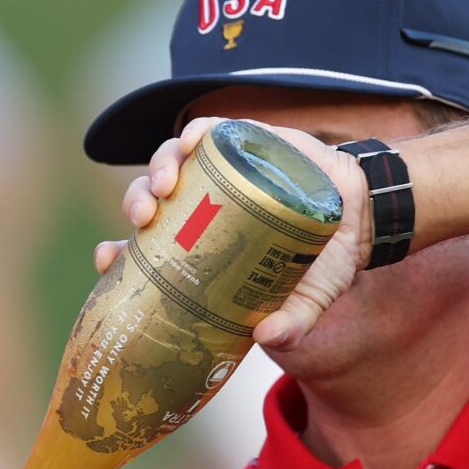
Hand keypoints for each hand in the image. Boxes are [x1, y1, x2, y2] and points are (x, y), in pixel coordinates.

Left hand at [104, 117, 368, 350]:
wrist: (363, 212)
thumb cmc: (322, 259)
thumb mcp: (310, 295)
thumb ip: (292, 319)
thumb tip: (268, 337)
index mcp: (197, 247)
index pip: (140, 250)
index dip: (116, 253)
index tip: (106, 256)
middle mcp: (199, 207)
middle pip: (149, 200)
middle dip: (136, 203)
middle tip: (143, 219)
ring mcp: (219, 172)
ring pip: (172, 162)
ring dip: (160, 168)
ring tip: (167, 183)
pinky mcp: (244, 142)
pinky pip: (210, 131)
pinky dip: (197, 133)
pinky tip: (195, 141)